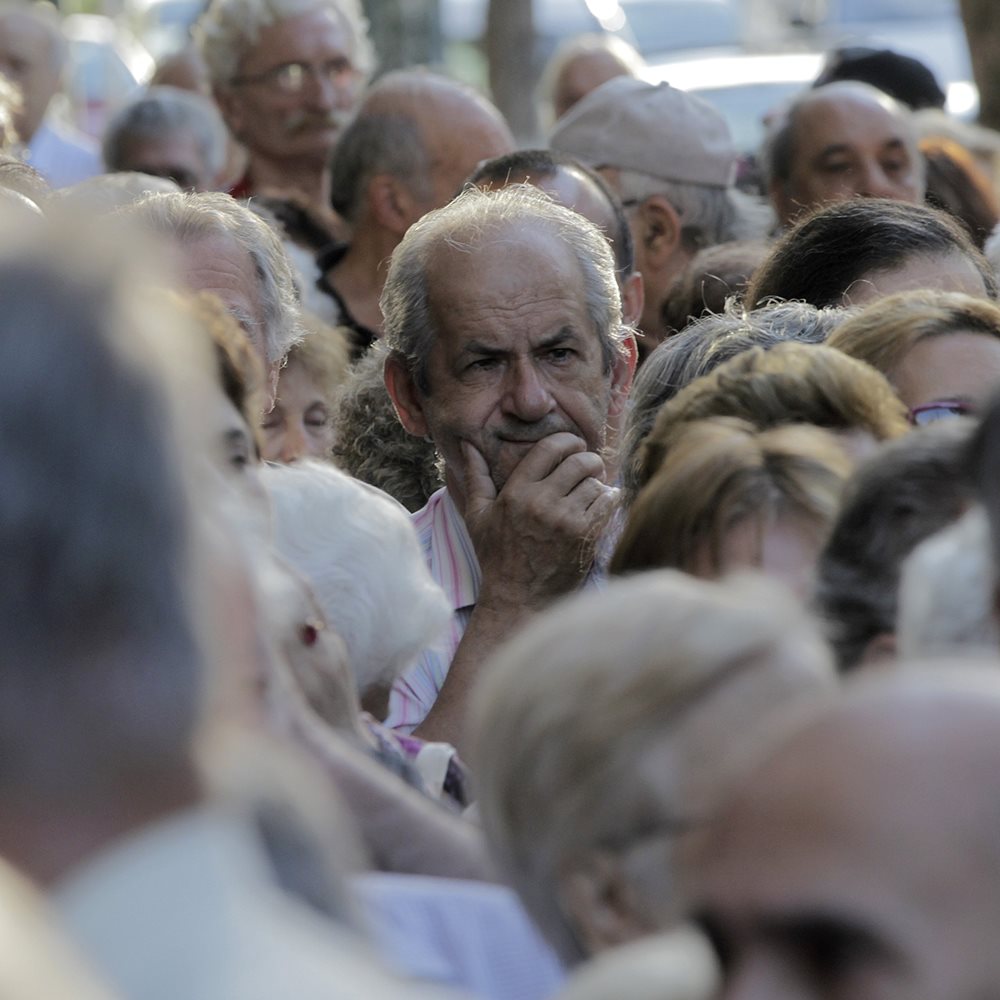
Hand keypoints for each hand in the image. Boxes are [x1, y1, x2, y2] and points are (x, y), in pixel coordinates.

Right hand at [459, 433, 617, 613]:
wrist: (519, 599)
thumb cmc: (496, 557)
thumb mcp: (478, 516)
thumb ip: (476, 477)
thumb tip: (469, 445)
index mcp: (516, 493)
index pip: (549, 448)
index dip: (567, 441)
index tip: (573, 445)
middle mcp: (542, 502)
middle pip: (579, 461)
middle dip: (588, 460)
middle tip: (588, 466)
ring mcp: (566, 520)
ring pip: (595, 482)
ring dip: (597, 483)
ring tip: (590, 491)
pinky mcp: (585, 536)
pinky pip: (608, 502)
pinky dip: (609, 499)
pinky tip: (602, 502)